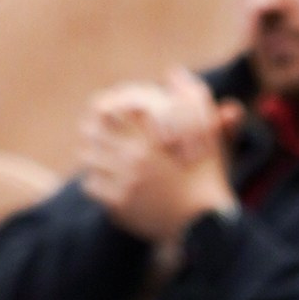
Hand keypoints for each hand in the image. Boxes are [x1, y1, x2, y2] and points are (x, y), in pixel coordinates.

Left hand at [76, 71, 236, 245]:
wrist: (207, 227)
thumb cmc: (208, 178)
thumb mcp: (208, 134)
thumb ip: (193, 99)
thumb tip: (174, 72)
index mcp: (151, 135)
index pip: (109, 110)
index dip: (101, 109)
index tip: (101, 111)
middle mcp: (136, 157)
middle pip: (93, 134)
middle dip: (91, 131)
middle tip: (90, 133)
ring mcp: (126, 183)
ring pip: (90, 159)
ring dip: (91, 156)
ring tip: (93, 156)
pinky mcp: (120, 206)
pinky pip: (92, 186)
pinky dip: (93, 182)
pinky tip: (99, 181)